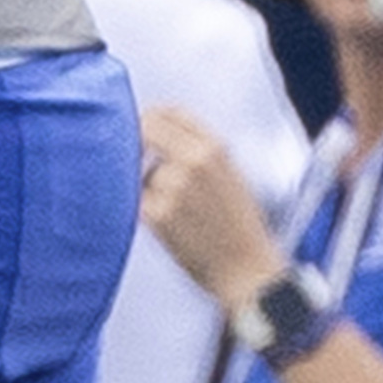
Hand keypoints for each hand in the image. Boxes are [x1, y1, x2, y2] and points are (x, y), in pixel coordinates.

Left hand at [135, 106, 283, 309]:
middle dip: (137, 140)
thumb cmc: (239, 225)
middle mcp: (194, 160)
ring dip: (145, 183)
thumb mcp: (231, 172)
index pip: (171, 112)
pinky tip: (165, 222)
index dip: (154, 118)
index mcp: (215, 147)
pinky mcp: (157, 214)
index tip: (146, 128)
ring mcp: (173, 186)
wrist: (247, 270)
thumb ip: (199, 147)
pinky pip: (136, 198)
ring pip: (139, 168)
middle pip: (146, 128)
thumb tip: (159, 126)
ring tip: (172, 208)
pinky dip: (143, 207)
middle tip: (136, 158)